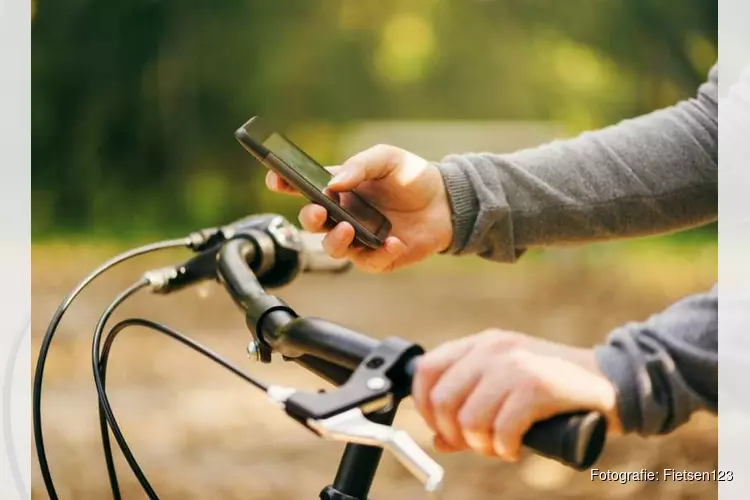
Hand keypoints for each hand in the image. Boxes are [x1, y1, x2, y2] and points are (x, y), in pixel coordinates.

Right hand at [266, 144, 452, 272]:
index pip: (302, 187)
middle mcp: (342, 215)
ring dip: (336, 241)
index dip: (283, 183)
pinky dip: (379, 254)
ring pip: (332, 248)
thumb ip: (360, 165)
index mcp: (338, 188)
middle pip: (312, 222)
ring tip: (350, 228)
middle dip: (310, 219)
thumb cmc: (411, 177)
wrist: (446, 202)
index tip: (275, 179)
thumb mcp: (387, 159)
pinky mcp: (378, 257)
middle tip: (320, 212)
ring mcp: (358, 238)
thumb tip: (334, 183)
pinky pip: (369, 262)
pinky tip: (393, 242)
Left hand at [411, 329, 621, 460]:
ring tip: (499, 447)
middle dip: (453, 434)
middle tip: (476, 445)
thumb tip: (437, 440)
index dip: (424, 406)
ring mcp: (515, 364)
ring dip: (481, 446)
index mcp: (480, 344)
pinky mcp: (537, 385)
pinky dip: (505, 449)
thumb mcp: (505, 387)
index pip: (426, 370)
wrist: (609, 380)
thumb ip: (469, 406)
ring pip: (469, 420)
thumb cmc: (552, 389)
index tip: (441, 428)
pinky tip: (516, 448)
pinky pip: (502, 430)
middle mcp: (492, 349)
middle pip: (442, 400)